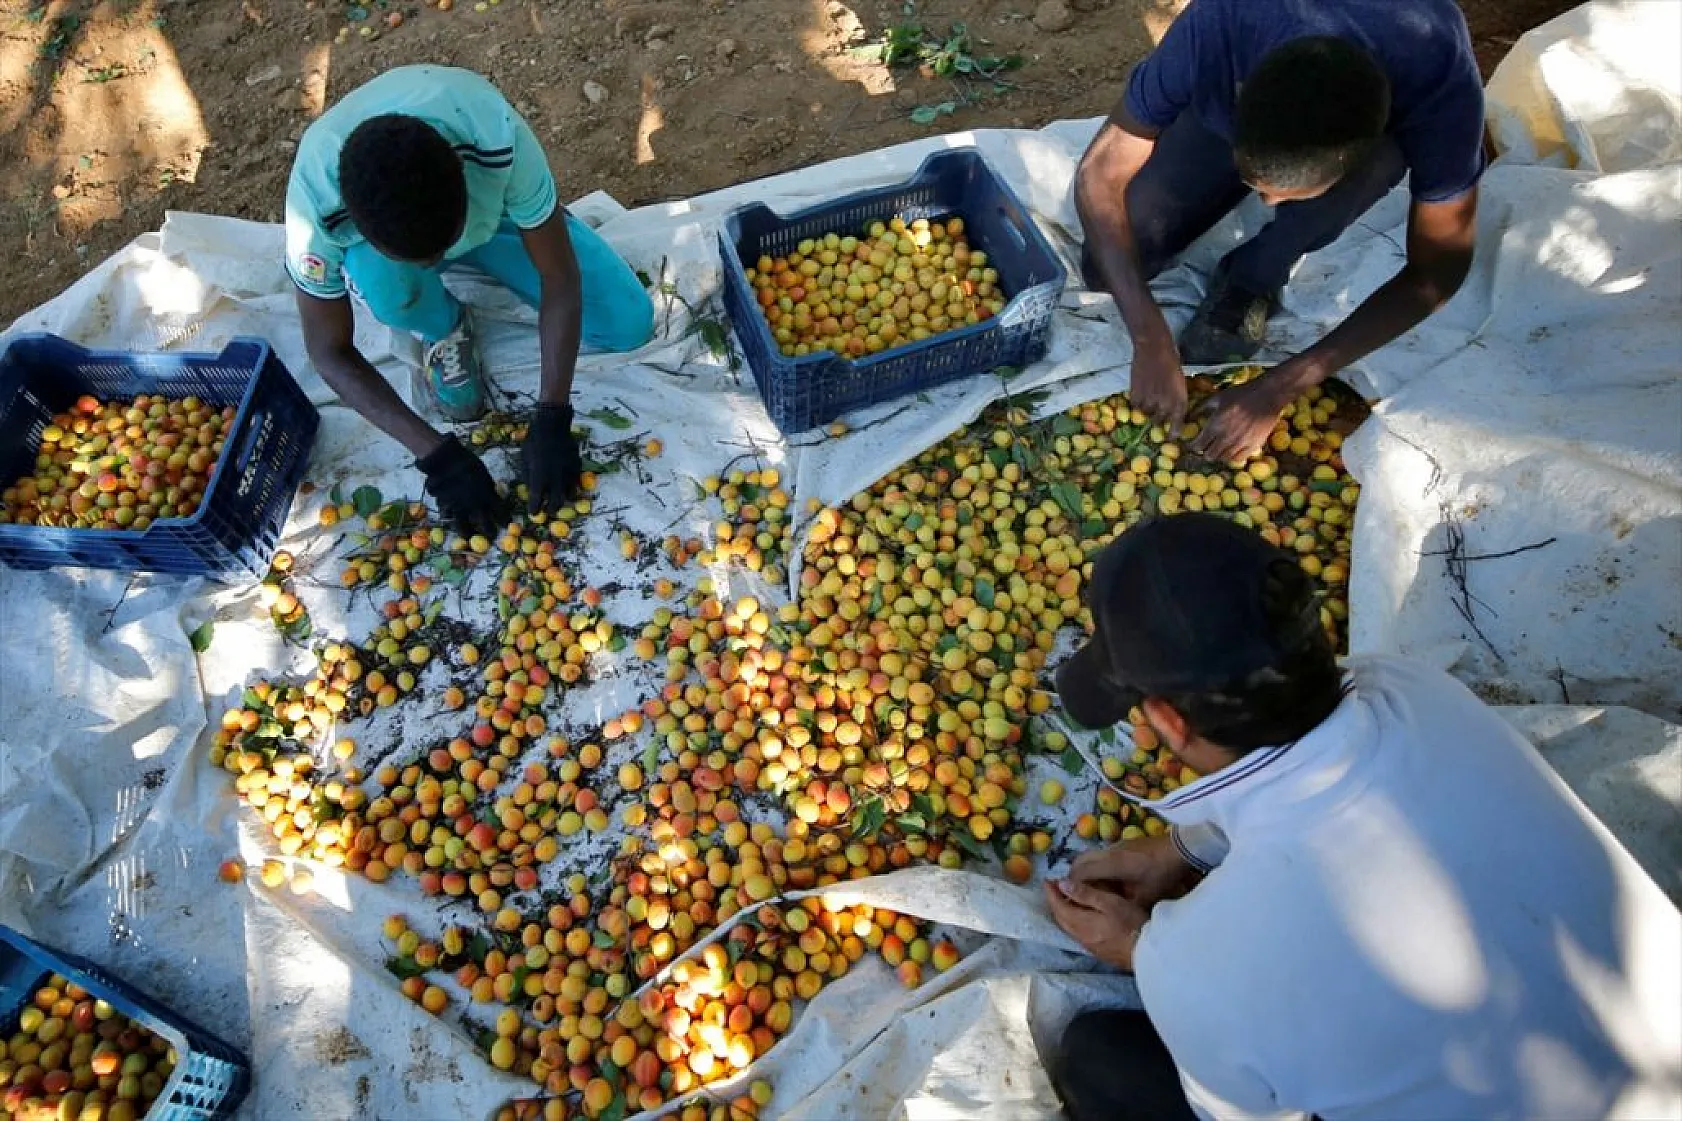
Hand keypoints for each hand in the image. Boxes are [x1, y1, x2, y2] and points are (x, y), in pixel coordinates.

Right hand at [417, 435, 507, 536]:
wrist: (445, 460)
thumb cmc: (467, 463)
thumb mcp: (484, 474)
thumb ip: (488, 487)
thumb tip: (491, 493)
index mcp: (488, 496)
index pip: (500, 512)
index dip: (504, 520)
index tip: (506, 525)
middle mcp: (475, 505)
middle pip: (485, 524)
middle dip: (489, 532)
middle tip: (492, 537)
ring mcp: (459, 507)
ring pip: (464, 527)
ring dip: (468, 533)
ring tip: (468, 537)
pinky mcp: (445, 505)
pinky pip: (447, 516)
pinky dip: (448, 517)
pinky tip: (449, 519)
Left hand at [522, 404, 582, 515]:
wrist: (552, 425)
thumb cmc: (534, 441)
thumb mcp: (524, 460)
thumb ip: (528, 477)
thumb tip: (531, 490)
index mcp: (539, 476)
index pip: (537, 499)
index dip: (535, 508)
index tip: (533, 513)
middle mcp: (555, 477)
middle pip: (557, 502)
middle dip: (552, 509)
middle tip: (548, 511)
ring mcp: (568, 472)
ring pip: (570, 495)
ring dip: (564, 499)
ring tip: (559, 500)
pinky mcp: (577, 467)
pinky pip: (576, 482)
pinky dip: (572, 487)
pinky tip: (567, 486)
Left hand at [1044, 879, 1148, 970]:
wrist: (1147, 953)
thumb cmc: (1130, 923)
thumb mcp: (1109, 902)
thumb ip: (1085, 894)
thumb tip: (1062, 884)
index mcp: (1080, 923)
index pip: (1059, 906)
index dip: (1051, 893)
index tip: (1047, 880)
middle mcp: (1080, 936)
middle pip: (1060, 918)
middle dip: (1055, 902)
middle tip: (1055, 888)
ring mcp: (1088, 945)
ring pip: (1068, 927)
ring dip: (1063, 912)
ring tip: (1066, 899)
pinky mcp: (1097, 951)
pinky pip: (1077, 933)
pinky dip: (1073, 921)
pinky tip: (1080, 916)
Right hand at [1068, 833, 1200, 909]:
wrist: (1178, 849)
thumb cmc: (1162, 874)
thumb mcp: (1145, 896)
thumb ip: (1125, 904)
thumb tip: (1110, 914)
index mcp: (1111, 864)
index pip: (1080, 873)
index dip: (1070, 886)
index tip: (1067, 899)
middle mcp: (1108, 852)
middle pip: (1079, 862)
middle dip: (1072, 878)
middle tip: (1073, 894)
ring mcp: (1114, 846)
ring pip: (1088, 856)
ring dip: (1083, 871)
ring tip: (1087, 889)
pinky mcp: (1121, 844)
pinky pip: (1099, 855)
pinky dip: (1094, 866)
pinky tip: (1104, 879)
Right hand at [1128, 330, 1188, 433]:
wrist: (1155, 349)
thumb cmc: (1171, 363)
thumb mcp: (1179, 384)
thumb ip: (1176, 400)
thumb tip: (1170, 414)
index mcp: (1180, 402)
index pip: (1176, 426)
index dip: (1172, 433)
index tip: (1169, 437)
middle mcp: (1166, 405)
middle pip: (1158, 421)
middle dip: (1157, 416)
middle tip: (1156, 405)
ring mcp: (1150, 401)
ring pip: (1145, 414)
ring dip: (1146, 408)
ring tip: (1148, 393)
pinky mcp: (1136, 396)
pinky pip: (1135, 406)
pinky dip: (1137, 401)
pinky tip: (1140, 389)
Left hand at [1189, 375, 1289, 463]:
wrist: (1267, 395)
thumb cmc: (1241, 394)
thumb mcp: (1217, 398)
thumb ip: (1201, 408)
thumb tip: (1190, 416)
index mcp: (1215, 426)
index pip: (1198, 446)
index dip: (1193, 447)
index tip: (1193, 444)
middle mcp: (1226, 438)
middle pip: (1209, 456)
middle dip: (1205, 452)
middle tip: (1206, 447)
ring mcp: (1240, 443)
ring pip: (1223, 459)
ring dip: (1219, 455)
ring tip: (1219, 449)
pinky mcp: (1253, 446)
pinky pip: (1238, 459)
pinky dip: (1232, 457)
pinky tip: (1232, 450)